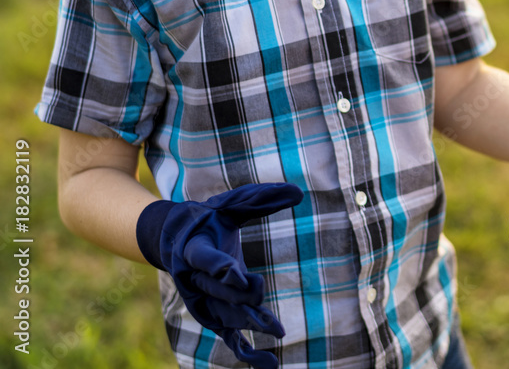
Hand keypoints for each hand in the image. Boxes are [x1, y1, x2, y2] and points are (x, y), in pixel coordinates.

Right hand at [136, 183, 303, 368]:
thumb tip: (299, 192)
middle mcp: (195, 280)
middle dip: (241, 296)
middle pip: (218, 292)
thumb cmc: (210, 217)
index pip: (205, 260)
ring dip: (249, 325)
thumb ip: (262, 199)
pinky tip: (270, 364)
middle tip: (262, 293)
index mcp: (194, 248)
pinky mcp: (214, 317)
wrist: (175, 239)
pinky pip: (229, 340)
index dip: (219, 267)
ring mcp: (204, 302)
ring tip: (277, 331)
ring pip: (225, 318)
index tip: (235, 272)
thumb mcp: (231, 204)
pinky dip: (247, 352)